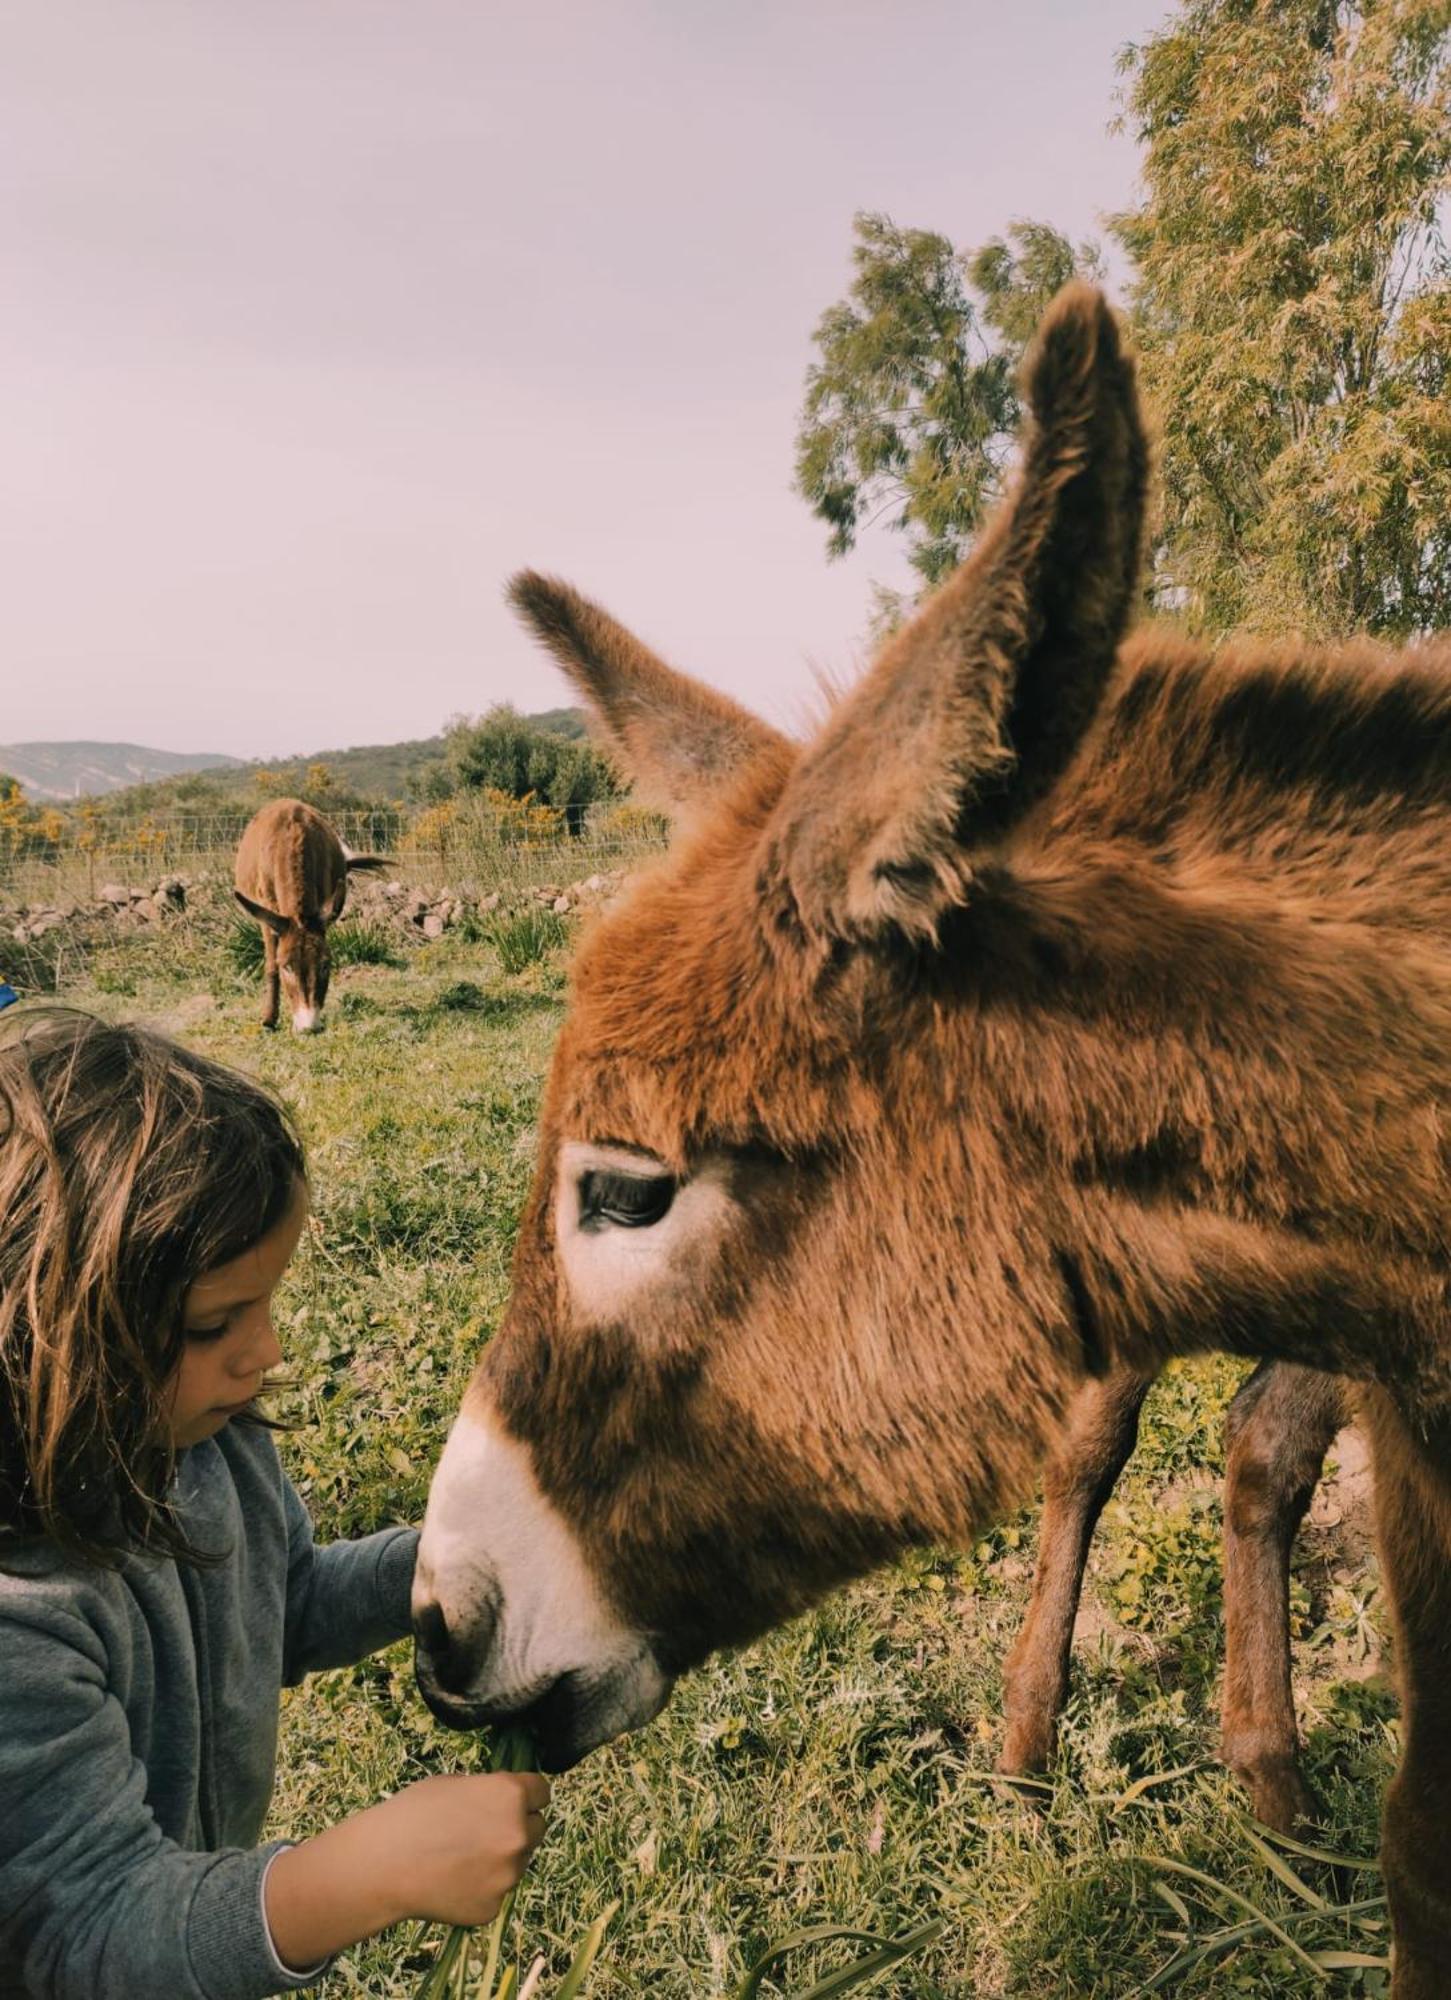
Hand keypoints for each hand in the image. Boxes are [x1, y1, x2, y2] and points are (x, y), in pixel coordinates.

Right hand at [379, 1771, 551, 1926]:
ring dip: (501, 1858)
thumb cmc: (412, 1814)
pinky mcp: (493, 1907)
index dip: (527, 1794)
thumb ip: (489, 1791)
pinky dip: (482, 1887)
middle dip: (518, 1827)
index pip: (542, 1791)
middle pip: (537, 1828)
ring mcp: (508, 1875)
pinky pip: (496, 1892)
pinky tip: (452, 1881)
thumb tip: (502, 1800)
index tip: (516, 1800)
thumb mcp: (455, 1783)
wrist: (382, 1865)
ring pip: (517, 1862)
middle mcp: (518, 1835)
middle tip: (485, 1831)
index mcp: (510, 1796)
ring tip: (461, 1857)